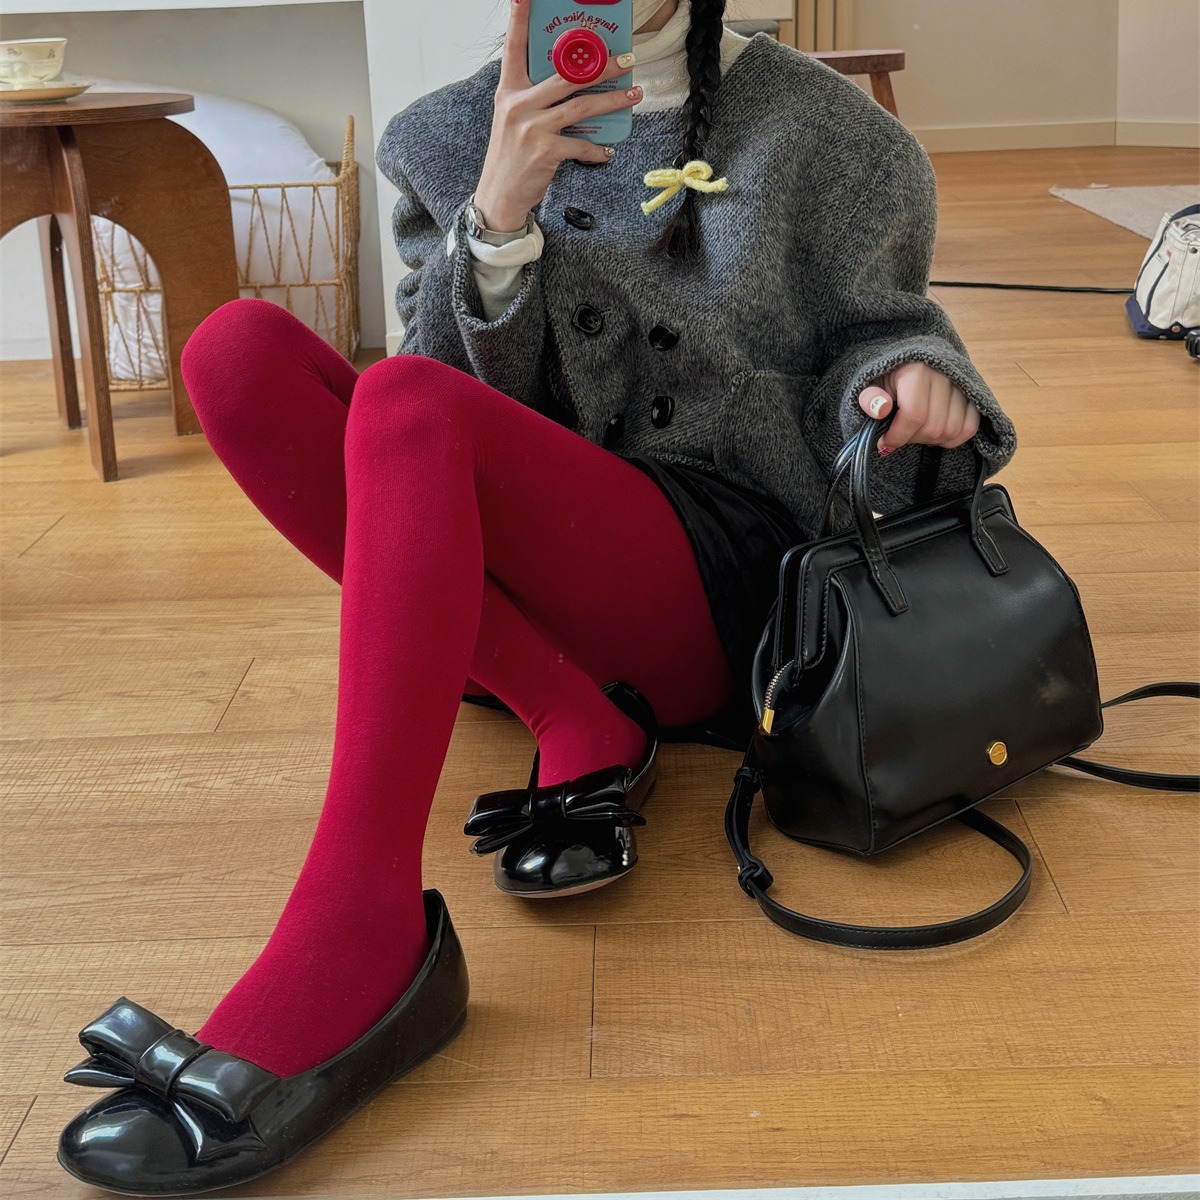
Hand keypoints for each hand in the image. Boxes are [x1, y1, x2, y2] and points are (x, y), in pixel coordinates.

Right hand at [475, 0, 640, 229]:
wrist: (499, 196)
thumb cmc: (510, 157)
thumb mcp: (512, 120)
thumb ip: (533, 99)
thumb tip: (568, 84)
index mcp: (508, 91)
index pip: (513, 48)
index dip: (518, 20)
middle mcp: (519, 104)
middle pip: (566, 75)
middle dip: (601, 66)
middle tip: (626, 58)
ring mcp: (532, 127)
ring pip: (582, 106)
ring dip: (613, 101)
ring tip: (634, 95)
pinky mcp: (545, 151)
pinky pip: (581, 144)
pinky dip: (597, 149)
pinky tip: (607, 150)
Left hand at [858, 362, 980, 455]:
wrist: (909, 361)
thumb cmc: (886, 377)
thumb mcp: (869, 384)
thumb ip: (869, 398)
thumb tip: (881, 409)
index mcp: (916, 370)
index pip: (914, 415)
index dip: (898, 436)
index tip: (884, 442)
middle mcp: (944, 375)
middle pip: (934, 427)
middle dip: (912, 439)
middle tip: (899, 435)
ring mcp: (961, 385)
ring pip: (952, 430)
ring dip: (931, 440)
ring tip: (914, 432)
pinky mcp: (972, 394)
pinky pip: (970, 427)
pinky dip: (952, 438)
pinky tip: (934, 434)